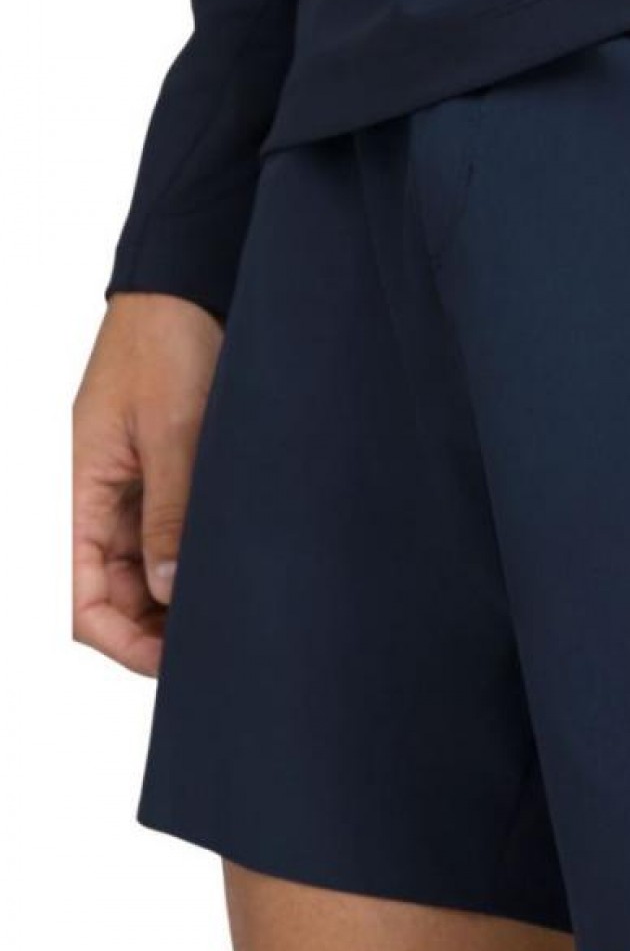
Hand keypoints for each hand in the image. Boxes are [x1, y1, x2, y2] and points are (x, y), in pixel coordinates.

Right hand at [72, 294, 222, 675]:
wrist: (186, 288)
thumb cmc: (166, 343)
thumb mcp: (171, 429)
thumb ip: (170, 510)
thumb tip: (170, 588)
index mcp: (77, 490)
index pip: (80, 597)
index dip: (121, 640)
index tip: (174, 662)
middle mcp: (99, 499)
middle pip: (113, 594)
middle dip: (155, 630)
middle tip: (219, 647)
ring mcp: (132, 489)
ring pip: (144, 571)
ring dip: (177, 600)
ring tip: (231, 617)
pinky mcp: (166, 475)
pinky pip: (170, 537)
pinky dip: (193, 563)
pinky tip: (230, 575)